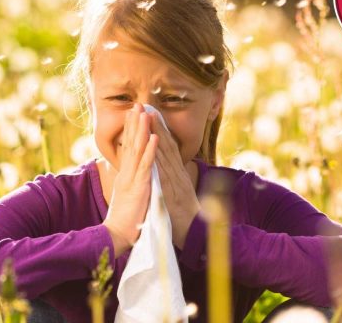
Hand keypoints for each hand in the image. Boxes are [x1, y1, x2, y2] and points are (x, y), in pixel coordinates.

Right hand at [103, 103, 158, 257]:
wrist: (117, 236)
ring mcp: (132, 179)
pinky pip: (146, 166)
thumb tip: (131, 175)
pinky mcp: (139, 187)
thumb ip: (130, 183)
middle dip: (134, 123)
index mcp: (125, 175)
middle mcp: (126, 173)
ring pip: (138, 150)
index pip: (128, 148)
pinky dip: (151, 150)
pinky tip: (154, 137)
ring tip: (145, 113)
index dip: (131, 130)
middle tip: (137, 104)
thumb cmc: (124, 220)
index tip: (134, 114)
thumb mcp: (127, 196)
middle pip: (130, 144)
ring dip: (142, 130)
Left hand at [148, 112, 201, 249]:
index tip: (150, 113)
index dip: (159, 130)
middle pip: (166, 145)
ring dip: (157, 135)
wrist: (195, 235)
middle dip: (156, 125)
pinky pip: (164, 174)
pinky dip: (159, 159)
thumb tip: (166, 169)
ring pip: (165, 155)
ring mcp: (176, 182)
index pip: (167, 147)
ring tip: (148, 118)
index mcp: (177, 174)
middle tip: (147, 106)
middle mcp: (178, 174)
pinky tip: (154, 147)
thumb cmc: (184, 216)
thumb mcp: (177, 193)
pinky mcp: (172, 193)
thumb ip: (172, 179)